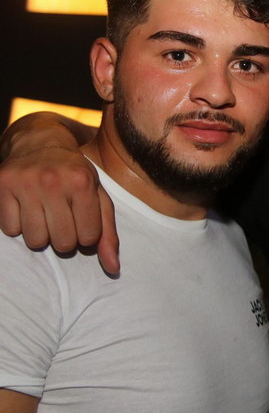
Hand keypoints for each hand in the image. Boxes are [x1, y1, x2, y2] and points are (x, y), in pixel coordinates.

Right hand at [0, 145, 118, 274]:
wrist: (41, 143)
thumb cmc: (76, 176)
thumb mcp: (99, 198)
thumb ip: (108, 234)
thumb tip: (113, 268)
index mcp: (82, 183)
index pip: (88, 238)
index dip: (86, 234)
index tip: (83, 220)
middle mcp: (53, 181)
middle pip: (62, 243)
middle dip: (65, 237)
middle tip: (63, 219)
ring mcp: (25, 183)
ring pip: (35, 241)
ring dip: (41, 234)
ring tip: (45, 214)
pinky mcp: (2, 186)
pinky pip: (10, 230)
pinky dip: (19, 225)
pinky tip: (26, 207)